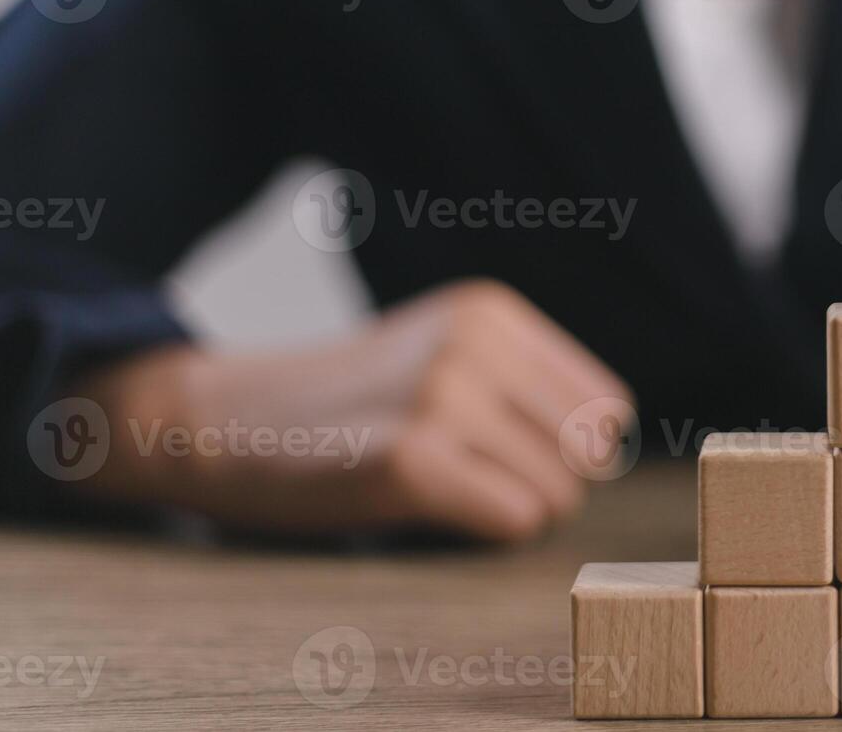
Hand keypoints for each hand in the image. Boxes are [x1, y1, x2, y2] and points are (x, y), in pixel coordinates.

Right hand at [75, 279, 634, 541]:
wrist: (228, 419)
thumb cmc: (353, 402)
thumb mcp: (444, 351)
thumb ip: (526, 380)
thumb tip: (613, 442)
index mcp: (492, 312)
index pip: (608, 406)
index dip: (570, 448)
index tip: (510, 453)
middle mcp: (476, 345)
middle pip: (590, 454)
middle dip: (547, 484)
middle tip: (473, 477)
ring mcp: (444, 397)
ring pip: (557, 494)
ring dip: (511, 510)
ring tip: (444, 486)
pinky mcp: (412, 460)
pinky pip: (515, 519)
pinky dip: (485, 530)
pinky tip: (429, 506)